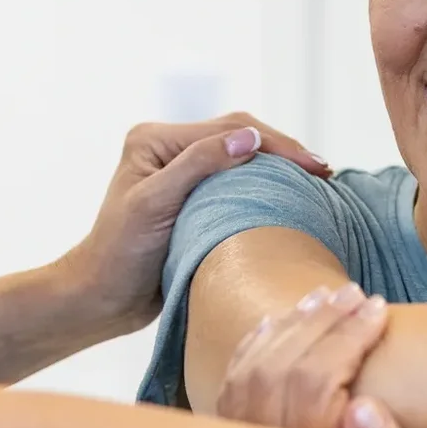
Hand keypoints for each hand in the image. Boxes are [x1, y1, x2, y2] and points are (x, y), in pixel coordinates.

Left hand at [60, 115, 330, 337]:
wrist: (103, 299)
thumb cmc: (119, 254)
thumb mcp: (154, 203)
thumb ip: (198, 165)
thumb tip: (249, 138)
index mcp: (156, 140)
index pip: (228, 129)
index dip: (275, 143)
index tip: (313, 165)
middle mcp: (170, 150)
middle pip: (239, 137)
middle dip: (284, 151)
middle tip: (323, 171)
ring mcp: (184, 176)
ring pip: (242, 161)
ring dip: (279, 169)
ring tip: (317, 181)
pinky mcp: (196, 201)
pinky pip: (238, 186)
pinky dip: (267, 189)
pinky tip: (292, 197)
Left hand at [209, 284, 426, 427]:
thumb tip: (362, 406)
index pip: (314, 381)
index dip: (347, 337)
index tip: (380, 309)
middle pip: (280, 368)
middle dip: (320, 323)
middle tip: (359, 296)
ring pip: (252, 374)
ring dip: (287, 330)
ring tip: (324, 297)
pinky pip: (236, 391)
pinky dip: (256, 351)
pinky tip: (277, 326)